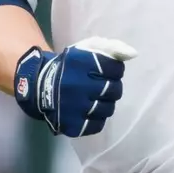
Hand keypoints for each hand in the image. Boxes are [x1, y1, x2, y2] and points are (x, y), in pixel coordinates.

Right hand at [13, 36, 136, 136]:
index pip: (115, 69)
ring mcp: (75, 108)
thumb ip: (111, 47)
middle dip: (112, 87)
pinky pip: (97, 125)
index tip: (106, 71)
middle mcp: (78, 86)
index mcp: (81, 64)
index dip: (114, 70)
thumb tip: (133, 54)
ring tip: (95, 98)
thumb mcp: (86, 48)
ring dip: (106, 103)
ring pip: (108, 109)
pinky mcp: (73, 124)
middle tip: (102, 86)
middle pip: (114, 90)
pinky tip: (89, 110)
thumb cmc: (69, 66)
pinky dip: (96, 118)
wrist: (39, 86)